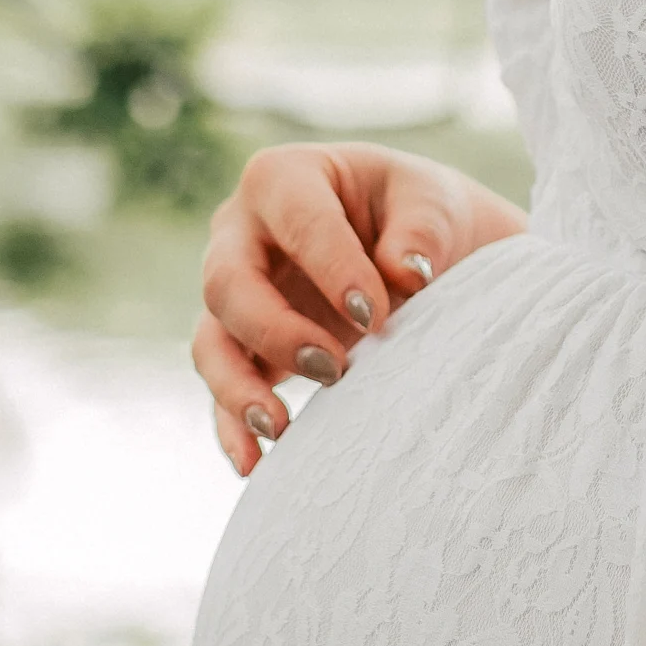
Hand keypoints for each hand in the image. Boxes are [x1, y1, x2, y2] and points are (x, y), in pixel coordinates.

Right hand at [193, 143, 523, 476]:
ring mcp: (235, 294)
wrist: (419, 254)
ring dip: (238, 387)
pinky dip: (233, 429)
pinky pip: (222, 391)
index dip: (332, 268)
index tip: (378, 316)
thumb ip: (422, 230)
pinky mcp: (245, 349)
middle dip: (274, 330)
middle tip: (333, 368)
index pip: (297, 221)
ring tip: (280, 429)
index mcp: (285, 178)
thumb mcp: (434, 204)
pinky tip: (255, 466)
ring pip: (210, 342)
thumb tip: (408, 273)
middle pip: (226, 283)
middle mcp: (241, 233)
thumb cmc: (420, 217)